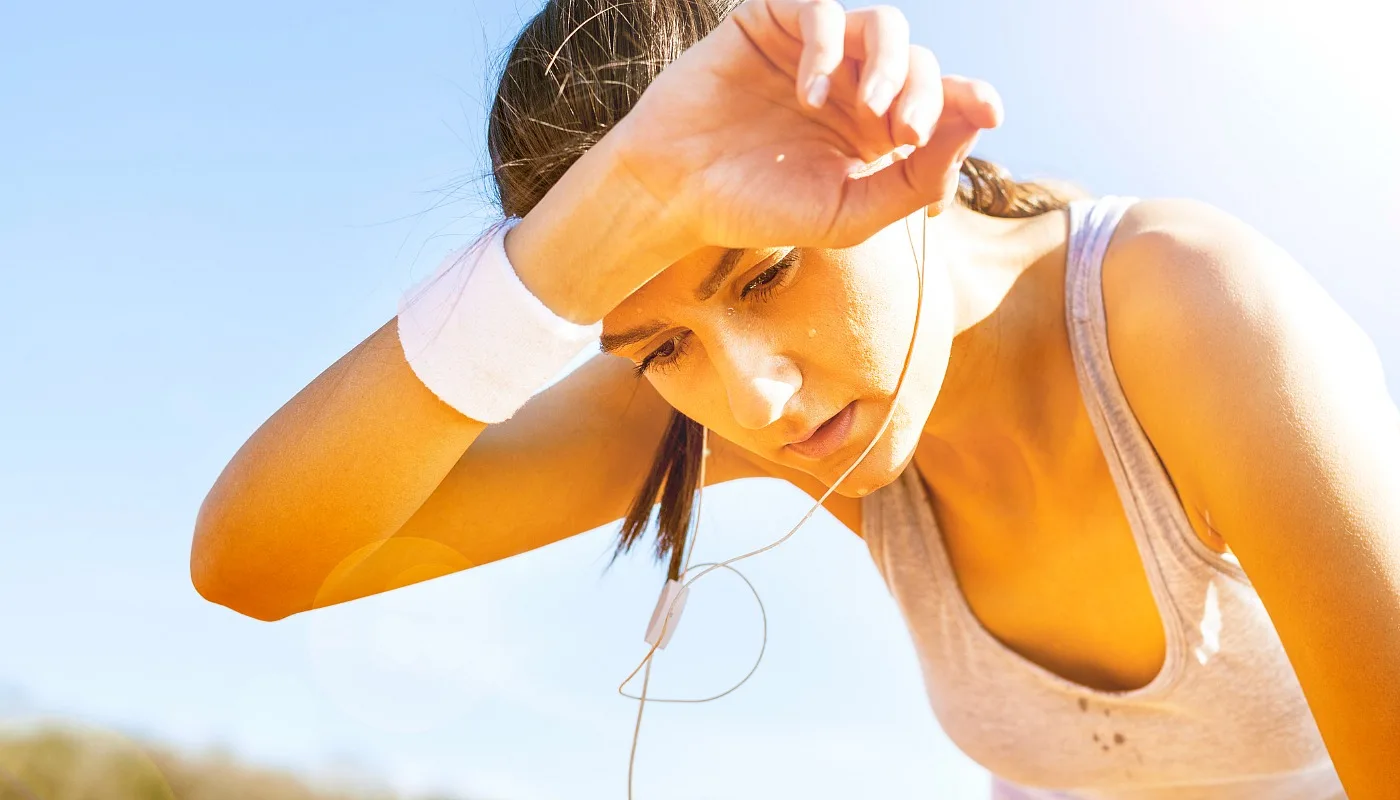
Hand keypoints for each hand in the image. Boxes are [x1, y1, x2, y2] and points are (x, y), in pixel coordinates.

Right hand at [611, 0, 1002, 249]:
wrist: (674, 192)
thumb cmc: (758, 209)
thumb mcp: (849, 213)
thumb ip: (915, 179)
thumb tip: (979, 123)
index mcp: (876, 131)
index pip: (941, 102)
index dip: (971, 98)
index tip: (992, 112)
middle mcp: (852, 86)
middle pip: (921, 63)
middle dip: (927, 94)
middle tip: (906, 132)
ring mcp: (815, 52)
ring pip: (885, 26)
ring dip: (891, 63)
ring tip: (870, 110)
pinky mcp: (773, 23)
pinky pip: (823, 11)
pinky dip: (827, 47)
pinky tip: (809, 94)